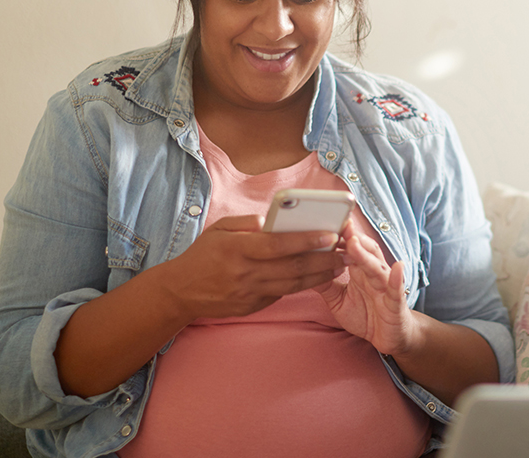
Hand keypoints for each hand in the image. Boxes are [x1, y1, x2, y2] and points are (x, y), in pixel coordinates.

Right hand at [164, 215, 344, 319]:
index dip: (307, 240)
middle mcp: (246, 273)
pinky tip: (318, 278)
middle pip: (293, 268)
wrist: (181, 292)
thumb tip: (270, 221)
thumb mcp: (219, 229)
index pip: (279, 245)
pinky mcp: (252, 306)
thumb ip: (246, 224)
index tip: (331, 234)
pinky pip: (282, 294)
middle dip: (324, 260)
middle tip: (347, 253)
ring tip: (340, 266)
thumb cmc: (203, 255)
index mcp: (238, 249)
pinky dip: (302, 286)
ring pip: (293, 284)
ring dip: (320, 276)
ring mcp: (250, 293)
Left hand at [315, 225, 420, 355]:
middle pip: (365, 251)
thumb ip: (325, 284)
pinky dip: (397, 279)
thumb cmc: (365, 315)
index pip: (350, 248)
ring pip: (377, 267)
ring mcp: (386, 287)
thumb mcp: (337, 301)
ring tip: (354, 242)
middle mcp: (374, 274)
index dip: (340, 235)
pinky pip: (397, 290)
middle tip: (339, 223)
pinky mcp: (396, 303)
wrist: (388, 337)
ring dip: (366, 255)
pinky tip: (398, 267)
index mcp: (360, 271)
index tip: (326, 221)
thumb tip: (302, 268)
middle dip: (353, 237)